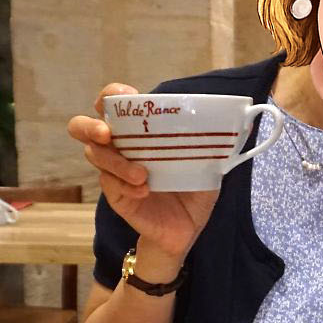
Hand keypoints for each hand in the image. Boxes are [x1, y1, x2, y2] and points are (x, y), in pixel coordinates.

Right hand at [67, 84, 218, 260]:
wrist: (188, 227)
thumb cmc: (193, 187)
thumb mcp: (206, 162)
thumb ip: (212, 142)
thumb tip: (240, 121)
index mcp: (138, 131)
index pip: (113, 103)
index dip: (112, 95)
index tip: (127, 96)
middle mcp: (119, 146)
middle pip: (81, 126)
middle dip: (90, 126)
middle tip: (107, 134)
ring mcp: (113, 171)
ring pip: (94, 155)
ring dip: (117, 163)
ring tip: (143, 175)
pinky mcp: (115, 195)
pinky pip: (108, 184)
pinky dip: (125, 186)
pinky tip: (144, 191)